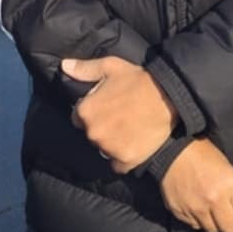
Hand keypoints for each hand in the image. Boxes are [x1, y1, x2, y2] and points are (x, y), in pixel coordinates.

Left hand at [62, 55, 174, 173]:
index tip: (106, 108)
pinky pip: (118, 165)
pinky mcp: (126, 160)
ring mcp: (109, 148)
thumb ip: (85, 69)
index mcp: (85, 111)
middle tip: (119, 117)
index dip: (92, 112)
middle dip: (102, 127)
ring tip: (128, 130)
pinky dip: (124, 158)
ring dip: (112, 143)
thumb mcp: (110, 67)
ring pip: (104, 149)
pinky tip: (134, 145)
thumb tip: (65, 66)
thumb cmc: (138, 80)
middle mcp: (93, 133)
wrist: (168, 97)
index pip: (78, 118)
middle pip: (92, 134)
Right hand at [160, 139, 232, 231]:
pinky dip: (197, 219)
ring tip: (210, 210)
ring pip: (212, 230)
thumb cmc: (202, 154)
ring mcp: (196, 208)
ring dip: (214, 223)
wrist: (170, 150)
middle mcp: (214, 200)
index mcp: (230, 185)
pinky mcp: (180, 213)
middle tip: (229, 218)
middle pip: (231, 231)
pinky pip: (194, 225)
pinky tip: (196, 206)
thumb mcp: (227, 167)